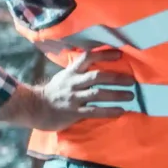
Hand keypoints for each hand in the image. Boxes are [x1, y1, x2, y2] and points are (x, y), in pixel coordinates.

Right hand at [0, 50, 136, 130]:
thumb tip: (98, 62)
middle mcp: (72, 83)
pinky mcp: (73, 113)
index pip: (87, 58)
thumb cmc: (54, 92)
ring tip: (131, 95)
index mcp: (71, 72)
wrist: (34, 108)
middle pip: (96, 76)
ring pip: (97, 94)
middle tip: (132, 80)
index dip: (104, 54)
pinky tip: (121, 111)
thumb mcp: (64, 76)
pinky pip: (94, 111)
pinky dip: (109, 111)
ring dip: (116, 94)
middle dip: (116, 78)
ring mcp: (73, 98)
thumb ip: (79, 70)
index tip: (120, 53)